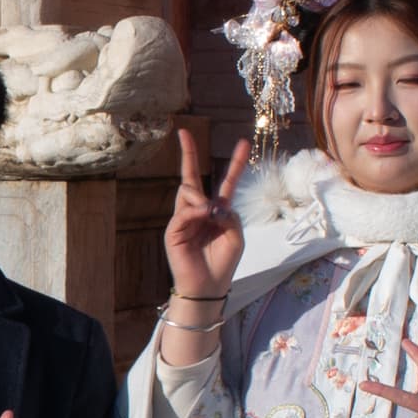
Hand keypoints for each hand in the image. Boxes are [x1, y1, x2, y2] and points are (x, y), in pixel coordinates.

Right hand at [159, 125, 251, 364]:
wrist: (209, 286)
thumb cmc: (224, 263)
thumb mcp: (236, 235)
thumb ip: (229, 215)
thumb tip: (208, 204)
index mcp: (217, 211)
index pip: (226, 182)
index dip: (235, 163)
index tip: (243, 143)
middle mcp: (198, 211)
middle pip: (192, 177)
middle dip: (188, 153)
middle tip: (183, 132)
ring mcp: (183, 219)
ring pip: (187, 192)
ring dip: (200, 199)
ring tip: (209, 213)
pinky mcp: (173, 230)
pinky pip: (184, 212)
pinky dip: (195, 212)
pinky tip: (202, 217)